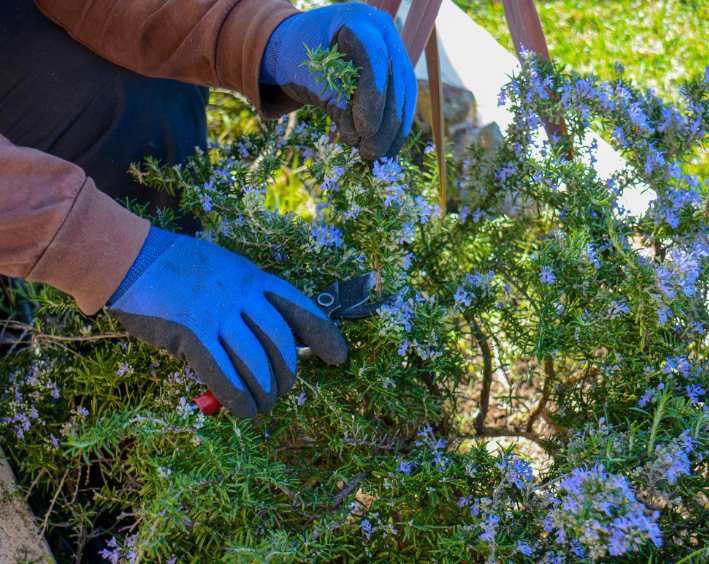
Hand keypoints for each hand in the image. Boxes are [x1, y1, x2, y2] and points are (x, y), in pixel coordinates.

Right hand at [107, 228, 346, 417]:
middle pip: (281, 342)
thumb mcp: (223, 272)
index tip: (339, 357)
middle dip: (289, 373)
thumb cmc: (176, 270)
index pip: (300, 307)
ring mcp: (217, 312)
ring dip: (265, 392)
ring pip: (256, 363)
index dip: (324, 334)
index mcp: (253, 277)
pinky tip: (244, 410)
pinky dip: (239, 398)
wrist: (129, 257)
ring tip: (264, 405)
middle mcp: (241, 294)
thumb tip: (262, 347)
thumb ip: (244, 302)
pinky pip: (225, 375)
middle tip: (283, 390)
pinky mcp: (191, 334)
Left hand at [260, 3, 416, 160]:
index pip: (374, 58)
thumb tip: (357, 138)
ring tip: (377, 158)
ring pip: (405, 93)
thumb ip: (333, 102)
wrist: (297, 48)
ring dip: (394, 130)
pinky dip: (394, 129)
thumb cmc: (296, 58)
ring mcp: (392, 51)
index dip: (373, 97)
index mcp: (357, 21)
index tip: (364, 132)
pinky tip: (386, 152)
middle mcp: (382, 32)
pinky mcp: (394, 74)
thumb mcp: (308, 78)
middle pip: (396, 78)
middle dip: (386, 121)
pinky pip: (402, 102)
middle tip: (370, 153)